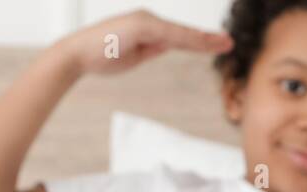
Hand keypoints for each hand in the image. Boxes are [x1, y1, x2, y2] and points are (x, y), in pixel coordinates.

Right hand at [61, 9, 232, 75]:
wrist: (78, 54)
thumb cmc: (102, 56)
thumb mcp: (134, 54)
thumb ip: (152, 48)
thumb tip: (167, 46)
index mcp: (147, 28)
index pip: (179, 38)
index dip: (199, 42)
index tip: (216, 46)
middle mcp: (149, 20)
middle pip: (184, 34)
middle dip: (207, 39)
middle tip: (228, 43)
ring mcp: (146, 21)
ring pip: (181, 34)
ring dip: (203, 39)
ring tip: (224, 43)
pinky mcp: (143, 26)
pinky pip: (171, 35)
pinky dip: (189, 38)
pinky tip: (204, 42)